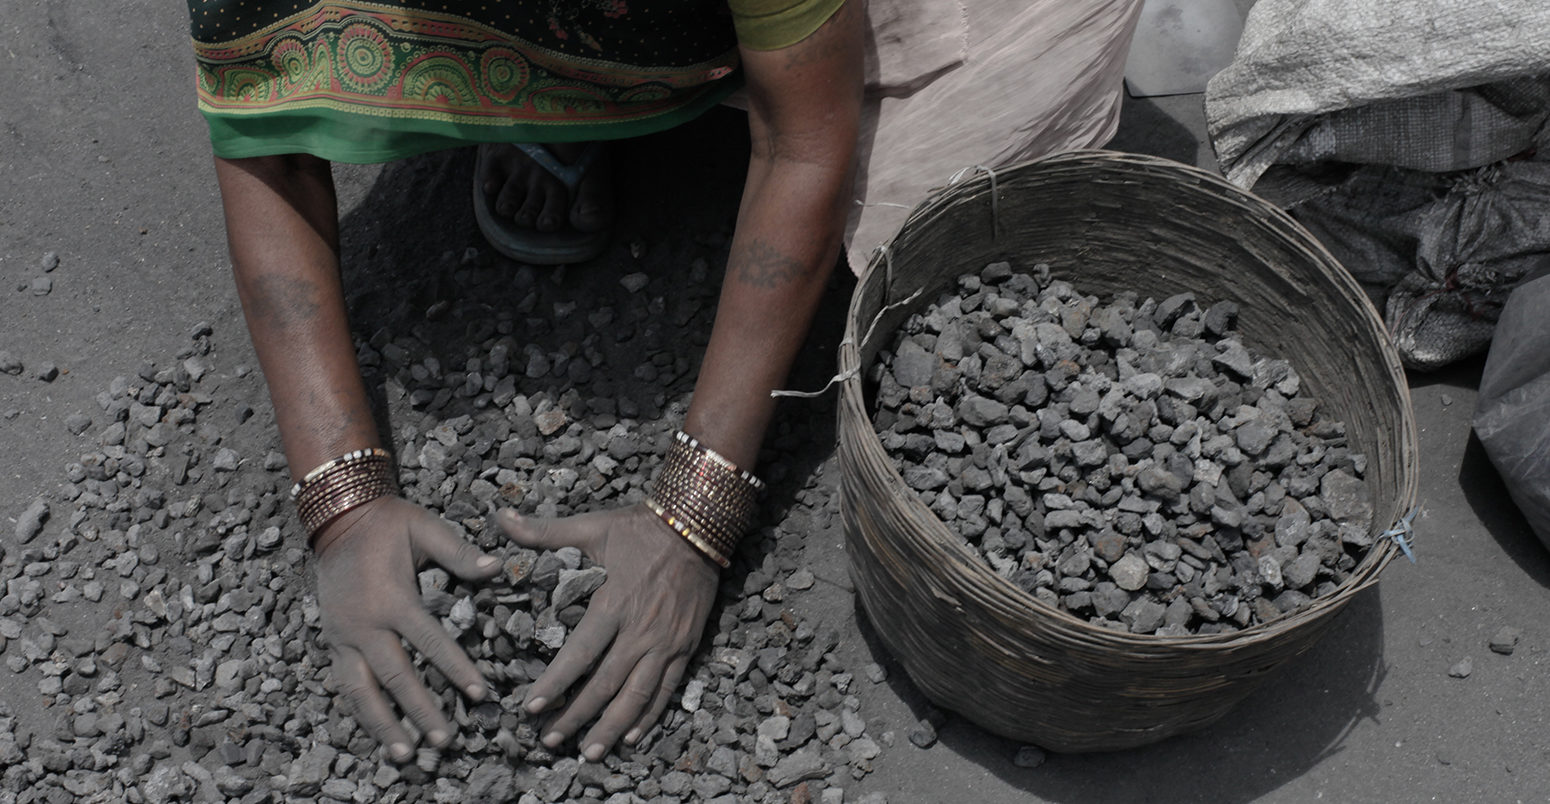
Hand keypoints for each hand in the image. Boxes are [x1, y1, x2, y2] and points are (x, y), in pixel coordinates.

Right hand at [314, 495, 503, 760]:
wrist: (338, 518)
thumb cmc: (390, 524)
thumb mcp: (426, 529)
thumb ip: (460, 553)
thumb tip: (498, 567)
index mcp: (392, 599)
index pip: (429, 643)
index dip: (456, 669)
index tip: (480, 694)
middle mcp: (364, 625)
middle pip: (395, 677)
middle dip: (420, 712)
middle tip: (445, 742)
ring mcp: (343, 636)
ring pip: (360, 691)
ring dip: (382, 725)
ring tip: (405, 755)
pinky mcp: (332, 640)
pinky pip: (344, 684)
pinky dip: (360, 712)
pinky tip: (377, 733)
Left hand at [496, 504, 719, 760]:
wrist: (697, 525)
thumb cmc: (640, 528)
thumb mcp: (591, 526)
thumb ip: (544, 531)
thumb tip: (501, 520)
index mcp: (614, 604)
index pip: (580, 654)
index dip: (555, 683)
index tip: (531, 708)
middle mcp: (640, 630)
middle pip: (605, 684)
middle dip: (577, 716)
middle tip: (550, 740)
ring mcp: (665, 642)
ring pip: (637, 694)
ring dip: (612, 726)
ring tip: (590, 751)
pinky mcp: (685, 645)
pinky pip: (667, 688)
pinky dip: (650, 715)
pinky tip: (632, 736)